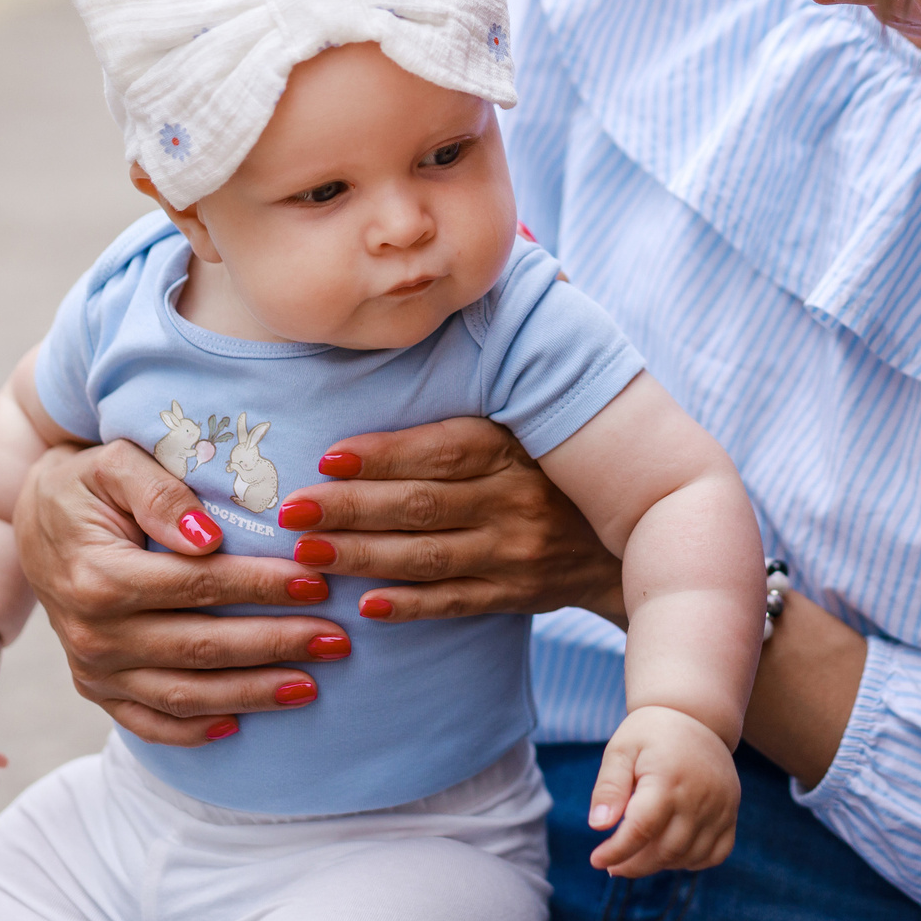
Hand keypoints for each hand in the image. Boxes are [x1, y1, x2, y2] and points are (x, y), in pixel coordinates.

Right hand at [13, 441, 355, 744]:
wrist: (32, 520)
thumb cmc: (87, 484)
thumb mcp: (115, 465)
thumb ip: (161, 494)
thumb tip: (209, 539)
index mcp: (100, 577)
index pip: (198, 586)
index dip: (261, 586)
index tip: (317, 583)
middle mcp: (93, 634)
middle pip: (201, 647)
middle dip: (276, 645)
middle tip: (336, 640)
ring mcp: (93, 669)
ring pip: (184, 694)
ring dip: (252, 693)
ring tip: (312, 684)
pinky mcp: (96, 689)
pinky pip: (148, 724)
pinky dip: (196, 730)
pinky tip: (243, 724)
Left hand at [271, 416, 622, 623]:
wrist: (628, 536)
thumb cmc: (553, 465)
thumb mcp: (529, 422)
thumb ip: (485, 388)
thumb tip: (472, 315)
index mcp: (513, 449)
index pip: (442, 450)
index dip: (384, 454)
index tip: (327, 455)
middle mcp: (516, 501)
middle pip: (422, 505)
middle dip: (351, 508)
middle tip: (292, 510)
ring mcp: (516, 552)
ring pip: (429, 556)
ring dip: (363, 555)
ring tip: (306, 553)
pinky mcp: (514, 595)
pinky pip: (455, 603)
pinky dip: (410, 605)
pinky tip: (365, 605)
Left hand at [586, 705, 740, 874]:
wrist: (696, 715)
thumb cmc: (651, 733)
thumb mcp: (621, 749)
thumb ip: (609, 787)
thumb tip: (598, 825)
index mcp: (667, 779)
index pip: (640, 830)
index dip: (617, 851)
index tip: (597, 860)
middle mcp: (698, 797)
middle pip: (664, 851)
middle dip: (634, 865)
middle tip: (614, 865)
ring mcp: (720, 806)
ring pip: (688, 857)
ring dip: (659, 864)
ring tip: (638, 855)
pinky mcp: (731, 812)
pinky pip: (715, 854)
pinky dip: (691, 861)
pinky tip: (670, 852)